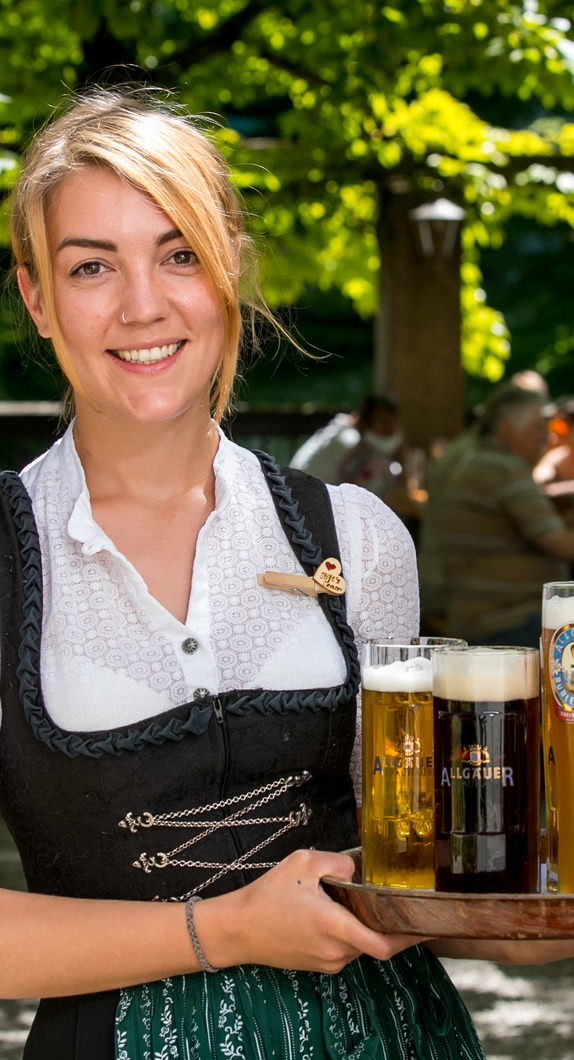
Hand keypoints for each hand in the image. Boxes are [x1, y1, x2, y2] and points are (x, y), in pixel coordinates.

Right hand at [197, 848, 422, 973]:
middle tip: (396, 900)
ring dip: (364, 926)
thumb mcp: (303, 863)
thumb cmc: (268, 896)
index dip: (411, 937)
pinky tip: (336, 912)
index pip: (385, 944)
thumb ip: (337, 862)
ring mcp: (326, 962)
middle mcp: (335, 951)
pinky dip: (349, 933)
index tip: (429, 924)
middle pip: (375, 941)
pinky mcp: (317, 965)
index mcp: (335, 927)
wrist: (238, 929)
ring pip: (360, 945)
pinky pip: (344, 949)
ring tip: (358, 901)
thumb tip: (358, 869)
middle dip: (386, 922)